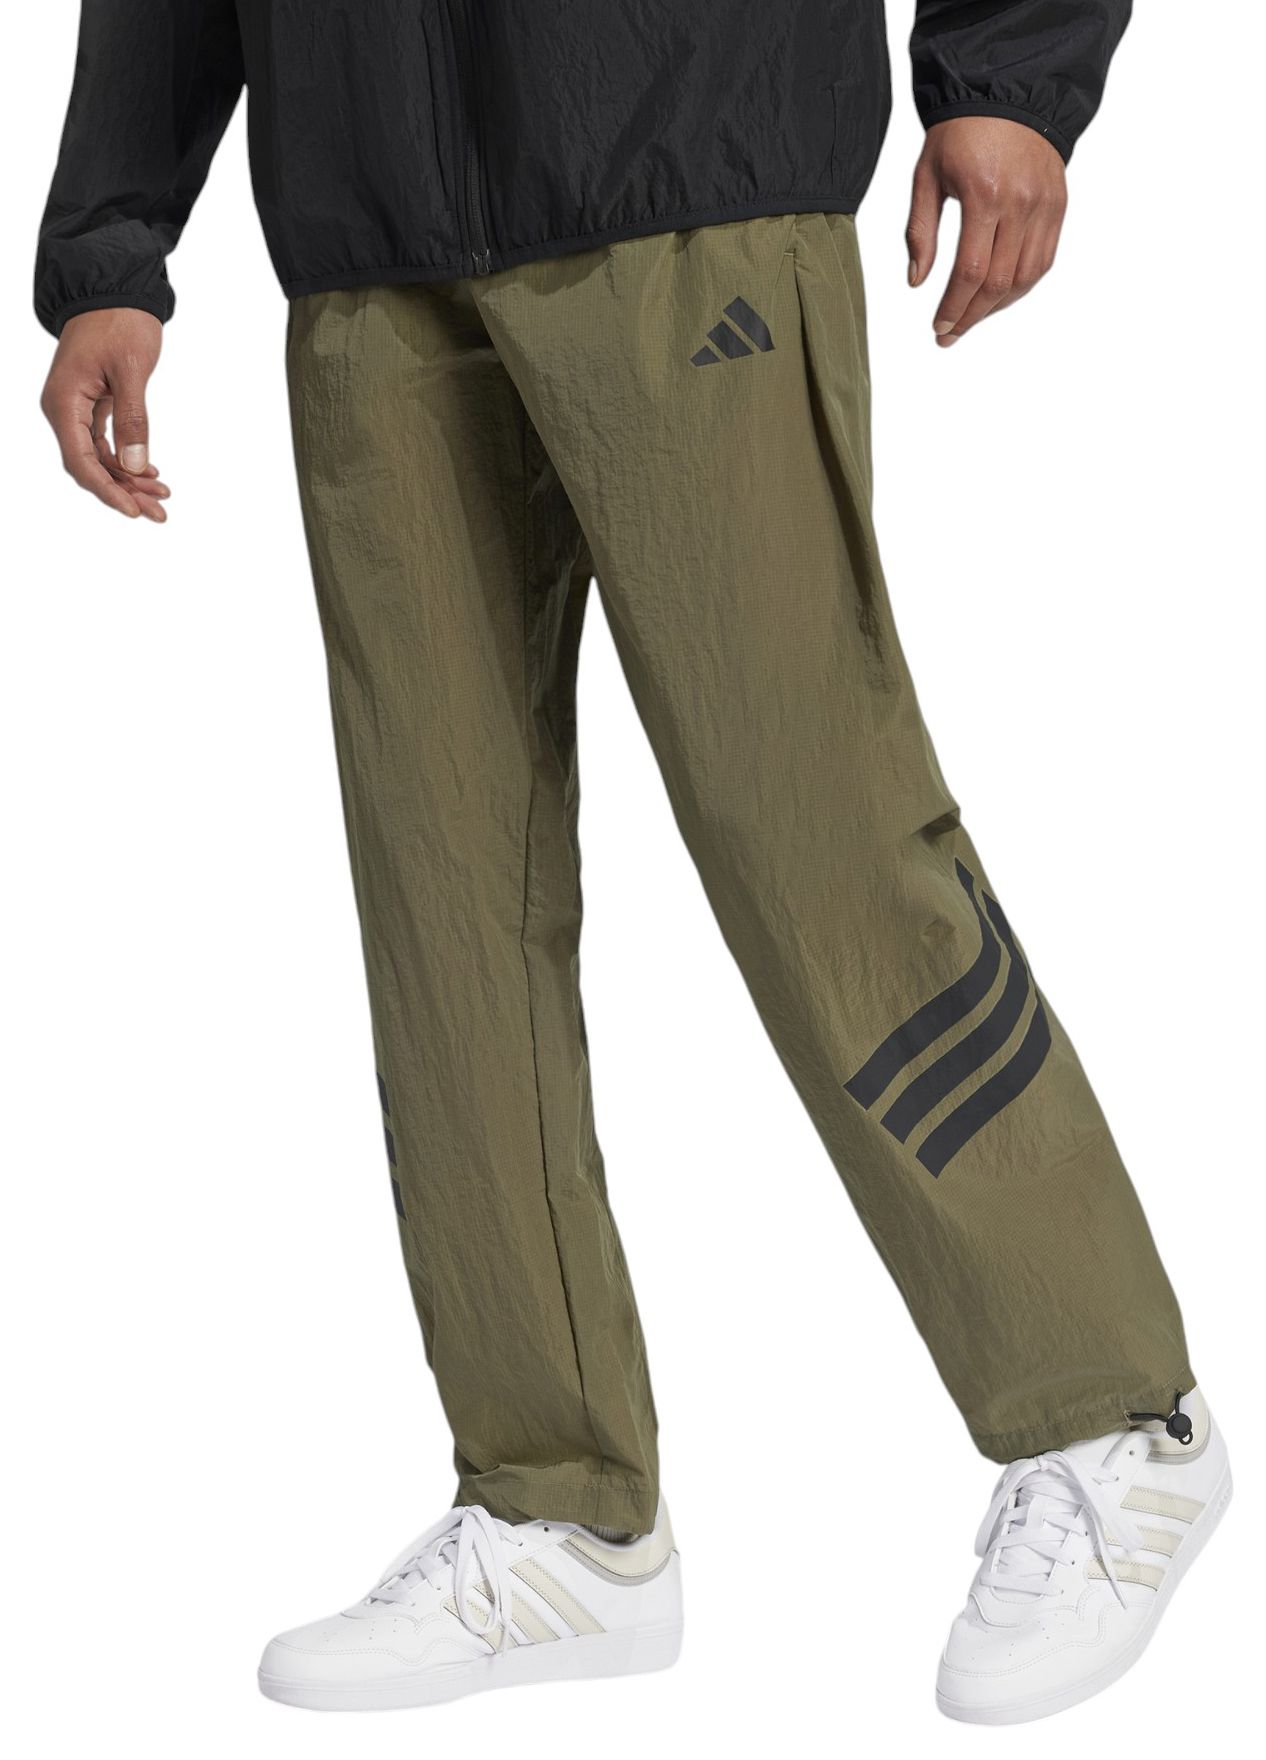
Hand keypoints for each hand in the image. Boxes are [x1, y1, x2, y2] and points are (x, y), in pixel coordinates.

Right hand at [41, 309, 169, 519]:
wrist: (114, 287)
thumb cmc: (119, 321)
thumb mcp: (131, 370)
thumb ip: (133, 419)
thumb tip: (133, 465)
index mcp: (64, 403)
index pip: (81, 462)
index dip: (108, 491)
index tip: (135, 511)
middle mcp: (64, 409)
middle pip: (90, 466)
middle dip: (124, 491)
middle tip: (160, 512)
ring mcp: (77, 408)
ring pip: (100, 458)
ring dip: (129, 478)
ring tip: (162, 495)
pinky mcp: (92, 404)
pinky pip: (106, 442)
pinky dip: (127, 459)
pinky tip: (150, 472)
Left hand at [906, 117, 1067, 346]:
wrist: (1010, 92)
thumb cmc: (961, 133)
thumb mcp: (927, 176)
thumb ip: (920, 231)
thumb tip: (916, 281)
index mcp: (984, 195)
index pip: (970, 272)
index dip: (954, 307)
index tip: (939, 327)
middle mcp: (1020, 203)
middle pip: (999, 283)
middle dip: (972, 316)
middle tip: (950, 334)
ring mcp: (1044, 206)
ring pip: (1026, 277)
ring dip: (998, 307)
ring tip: (972, 318)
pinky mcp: (1058, 205)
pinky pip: (1044, 260)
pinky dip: (1022, 286)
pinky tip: (999, 297)